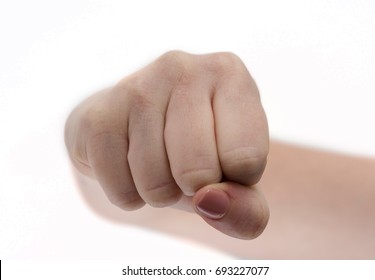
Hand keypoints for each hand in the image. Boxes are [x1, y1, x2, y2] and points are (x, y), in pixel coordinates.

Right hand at [64, 51, 268, 238]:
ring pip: (155, 181)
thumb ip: (247, 210)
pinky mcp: (98, 115)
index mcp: (229, 74)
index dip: (236, 181)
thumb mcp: (238, 182)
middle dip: (195, 191)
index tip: (226, 163)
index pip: (246, 158)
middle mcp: (182, 67)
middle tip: (189, 171)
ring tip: (160, 166)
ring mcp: (136, 86)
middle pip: (199, 170)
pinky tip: (131, 168)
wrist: (144, 136)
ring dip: (161, 195)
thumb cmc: (201, 154)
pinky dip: (129, 196)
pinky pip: (119, 187)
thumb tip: (210, 201)